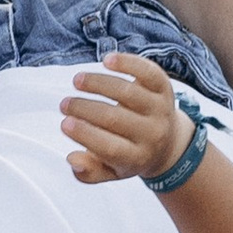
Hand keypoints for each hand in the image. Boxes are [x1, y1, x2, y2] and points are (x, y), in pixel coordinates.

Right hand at [59, 51, 194, 185]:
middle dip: (85, 109)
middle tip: (65, 104)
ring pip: (128, 92)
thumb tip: (72, 160)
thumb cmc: (129, 155)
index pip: (110, 148)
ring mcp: (161, 110)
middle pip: (115, 119)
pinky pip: (148, 72)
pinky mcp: (165, 89)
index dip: (85, 135)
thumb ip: (90, 171)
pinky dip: (128, 63)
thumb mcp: (111, 171)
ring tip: (77, 81)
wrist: (168, 143)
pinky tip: (106, 60)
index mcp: (138, 158)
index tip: (64, 123)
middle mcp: (154, 134)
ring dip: (99, 83)